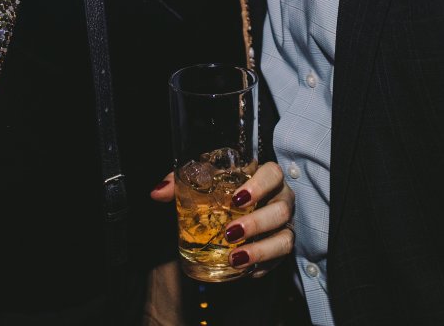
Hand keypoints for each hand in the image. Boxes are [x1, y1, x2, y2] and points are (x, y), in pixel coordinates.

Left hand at [151, 161, 294, 273]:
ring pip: (285, 238)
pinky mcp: (280, 249)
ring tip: (235, 258)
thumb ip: (181, 184)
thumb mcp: (204, 185)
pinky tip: (242, 270)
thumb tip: (158, 192)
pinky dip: (261, 266)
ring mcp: (284, 226)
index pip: (273, 173)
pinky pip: (279, 260)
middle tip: (229, 232)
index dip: (259, 185)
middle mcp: (280, 200)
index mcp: (264, 178)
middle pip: (281, 209)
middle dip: (257, 222)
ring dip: (261, 249)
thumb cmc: (222, 194)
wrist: (234, 215)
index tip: (237, 199)